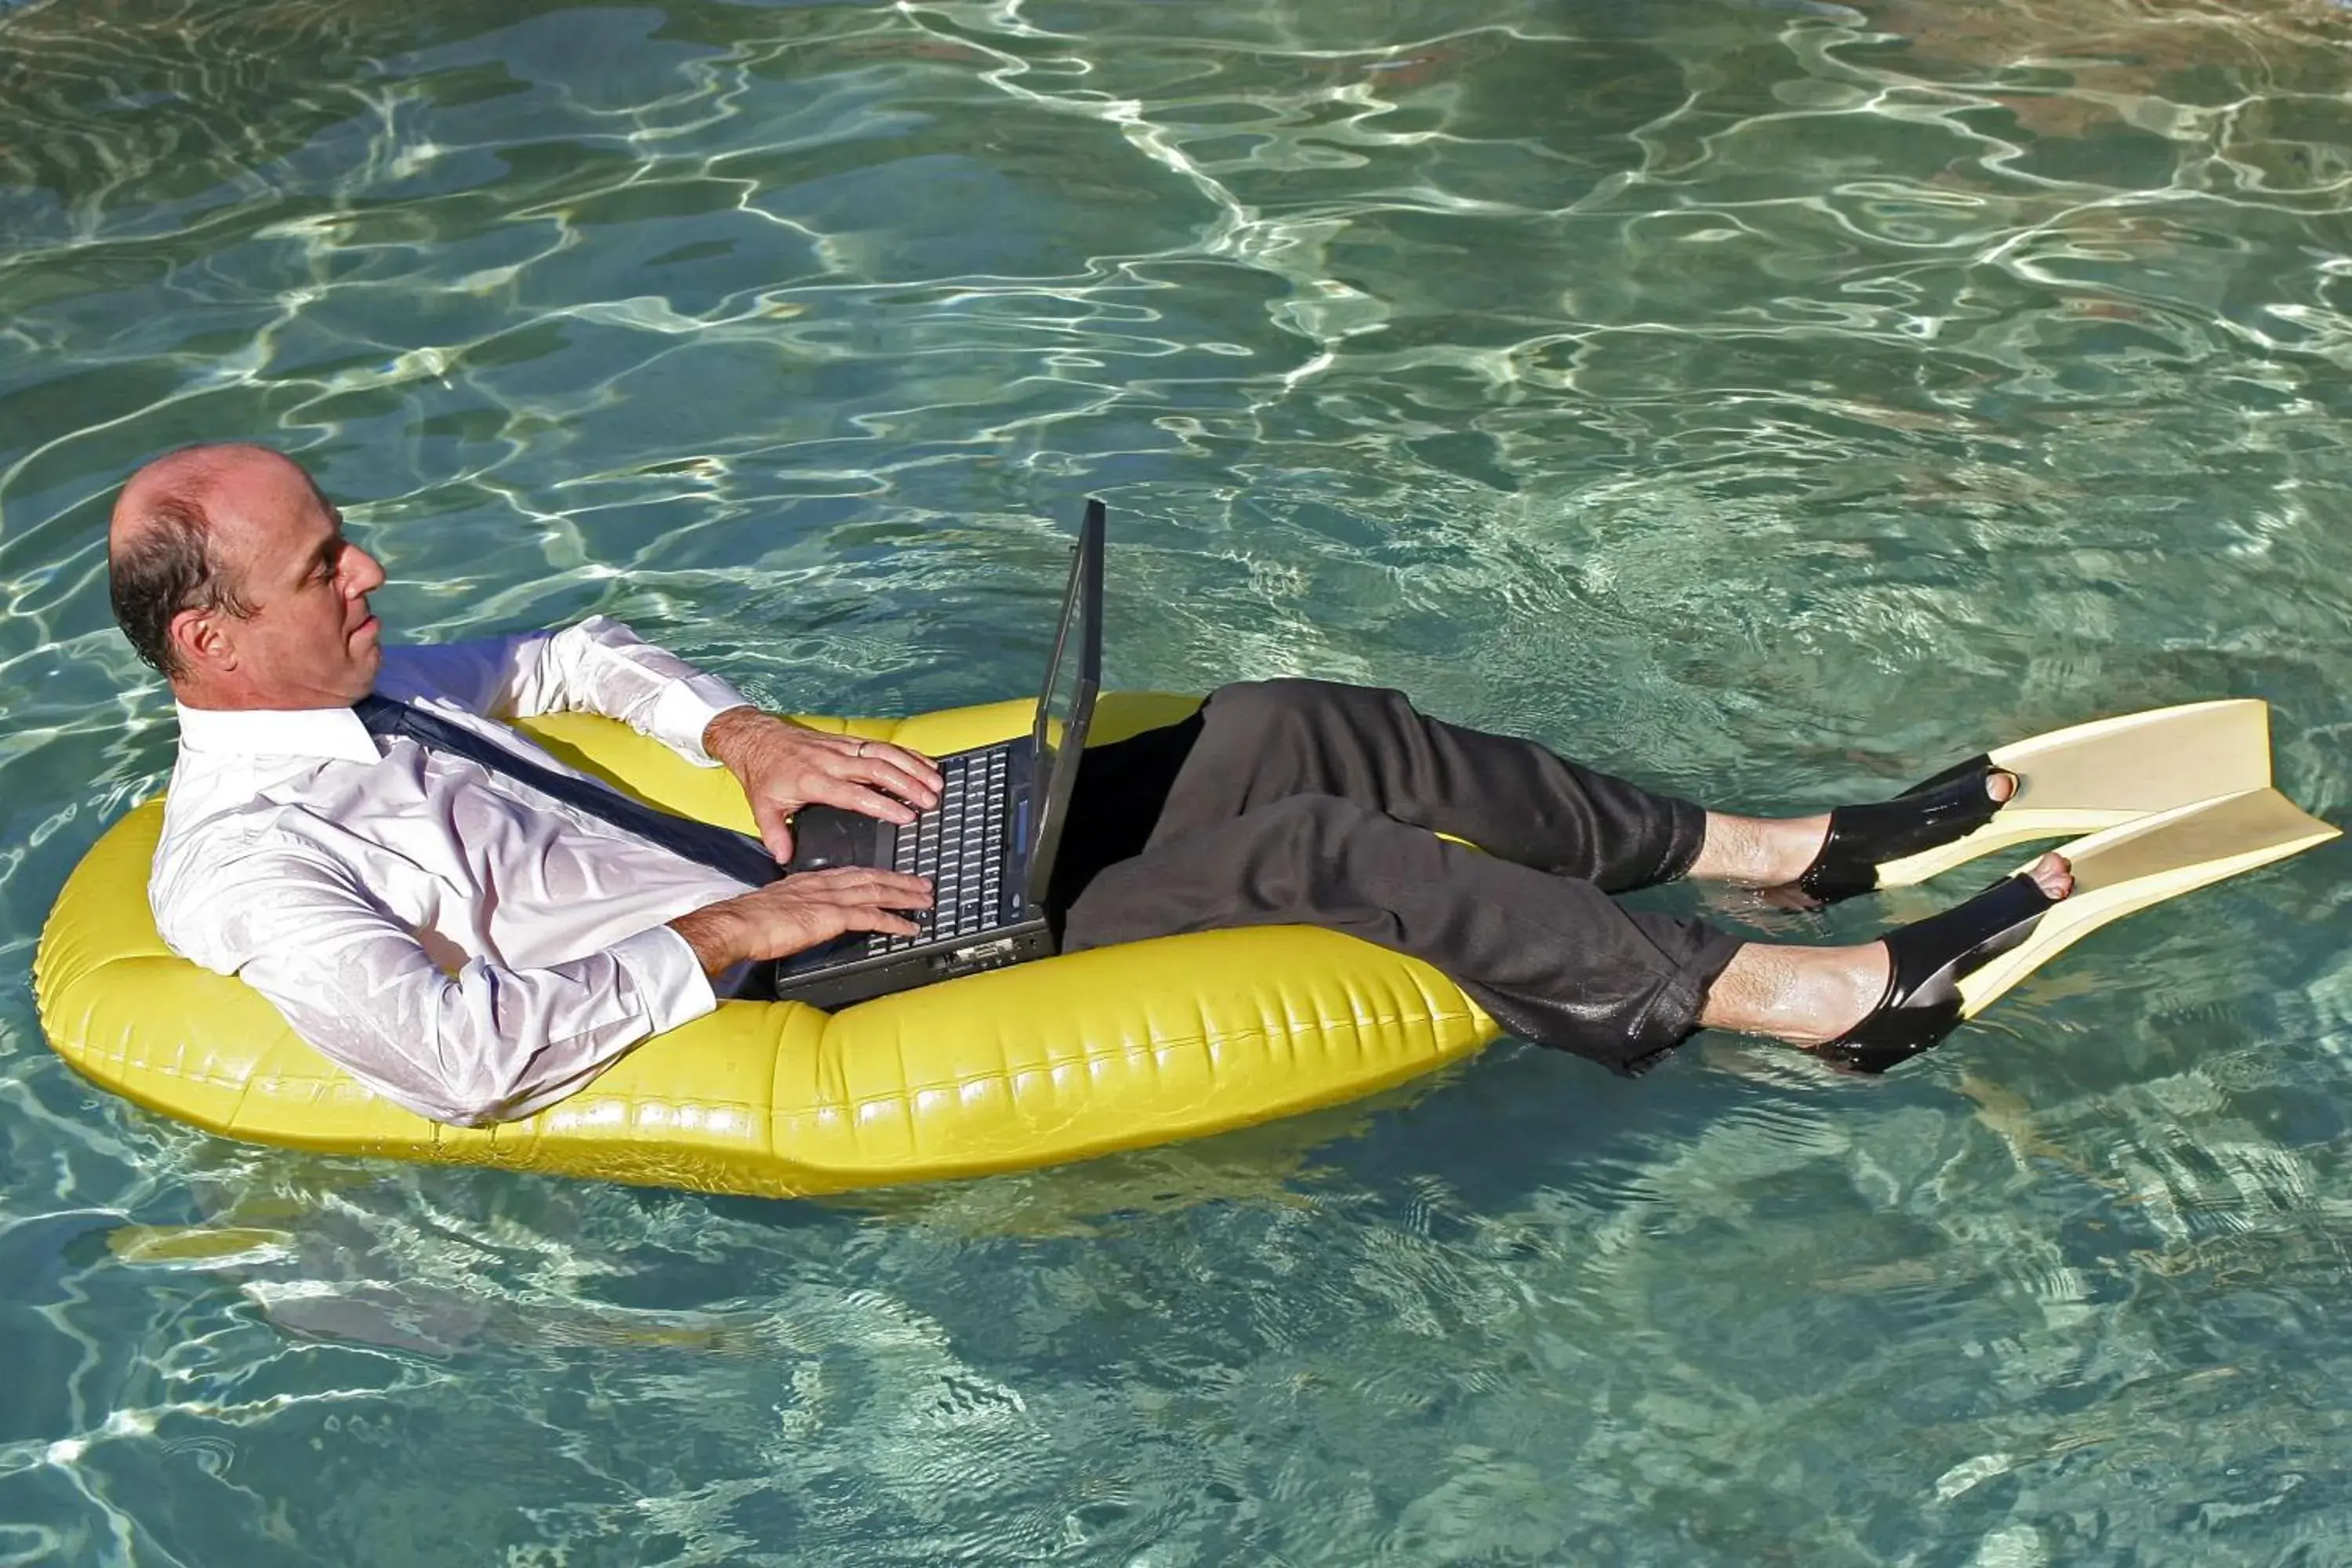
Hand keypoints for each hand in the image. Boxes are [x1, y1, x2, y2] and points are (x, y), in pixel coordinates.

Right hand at [669, 868, 933, 975]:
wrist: (737, 924)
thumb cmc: (749, 919)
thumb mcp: (779, 905)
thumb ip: (799, 907)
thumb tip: (807, 917)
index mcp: (811, 879)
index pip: (853, 873)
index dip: (877, 875)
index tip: (893, 878)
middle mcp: (825, 884)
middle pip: (872, 878)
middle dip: (901, 881)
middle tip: (924, 885)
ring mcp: (830, 899)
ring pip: (877, 892)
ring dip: (905, 897)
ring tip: (925, 901)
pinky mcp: (831, 917)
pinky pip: (871, 917)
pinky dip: (894, 922)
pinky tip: (909, 927)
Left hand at [702, 707, 943, 861]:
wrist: (758, 739)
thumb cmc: (764, 774)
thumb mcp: (762, 807)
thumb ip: (775, 835)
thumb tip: (784, 858)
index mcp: (812, 780)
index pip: (853, 794)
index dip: (882, 804)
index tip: (906, 816)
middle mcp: (831, 761)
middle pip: (876, 769)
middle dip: (907, 783)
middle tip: (930, 801)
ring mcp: (842, 748)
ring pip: (884, 753)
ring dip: (913, 766)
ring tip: (936, 782)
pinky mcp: (848, 741)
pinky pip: (882, 744)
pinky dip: (907, 753)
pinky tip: (926, 763)